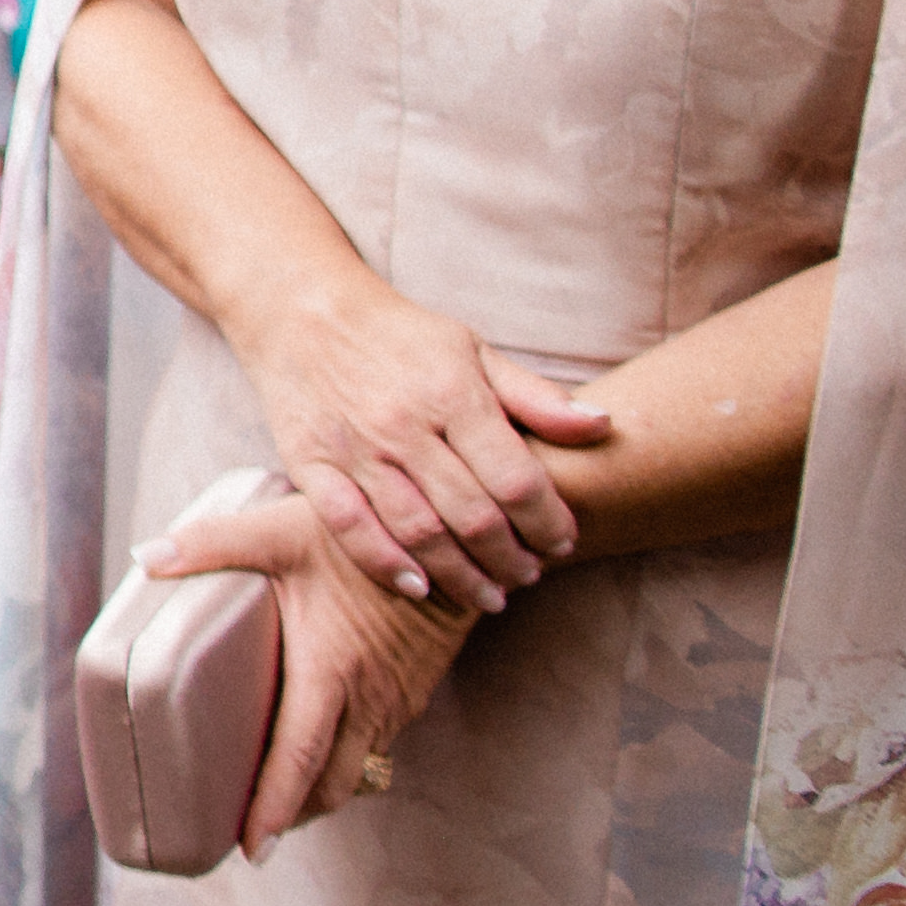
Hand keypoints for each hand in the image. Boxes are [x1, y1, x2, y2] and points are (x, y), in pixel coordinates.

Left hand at [145, 479, 476, 856]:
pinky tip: (319, 753)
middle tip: (251, 835)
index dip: (275, 808)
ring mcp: (396, 700)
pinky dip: (344, 762)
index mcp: (330, 671)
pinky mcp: (411, 692)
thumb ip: (210, 544)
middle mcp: (368, 698)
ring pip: (356, 769)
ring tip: (278, 804)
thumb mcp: (279, 530)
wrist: (454, 536)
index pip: (299, 758)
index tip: (252, 847)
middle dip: (292, 815)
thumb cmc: (365, 534)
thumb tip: (146, 556)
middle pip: (330, 782)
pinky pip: (376, 744)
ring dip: (319, 792)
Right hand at [237, 277, 613, 604]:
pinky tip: (419, 586)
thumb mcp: (473, 350)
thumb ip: (536, 396)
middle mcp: (403, 424)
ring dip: (461, 575)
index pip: (517, 480)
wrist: (301, 311)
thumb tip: (605, 425)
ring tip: (489, 594)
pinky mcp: (311, 463)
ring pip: (417, 531)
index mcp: (452, 393)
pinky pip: (349, 527)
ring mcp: (354, 448)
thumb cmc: (400, 336)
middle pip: (472, 516)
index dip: (549, 523)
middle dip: (511, 559)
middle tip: (529, 576)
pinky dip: (386, 563)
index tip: (563, 542)